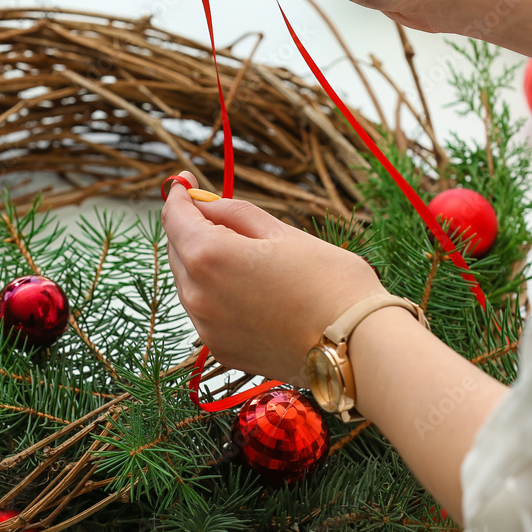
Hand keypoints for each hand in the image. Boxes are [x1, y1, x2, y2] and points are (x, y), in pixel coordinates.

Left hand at [161, 172, 386, 384]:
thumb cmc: (328, 281)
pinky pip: (205, 312)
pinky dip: (215, 294)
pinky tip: (248, 288)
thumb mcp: (281, 231)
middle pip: (177, 250)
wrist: (357, 345)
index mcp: (209, 256)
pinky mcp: (221, 350)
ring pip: (188, 282)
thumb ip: (234, 213)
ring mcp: (206, 328)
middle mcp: (197, 295)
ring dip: (202, 263)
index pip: (174, 216)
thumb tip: (204, 204)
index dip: (179, 194)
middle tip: (218, 212)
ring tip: (242, 254)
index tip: (186, 180)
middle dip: (191, 228)